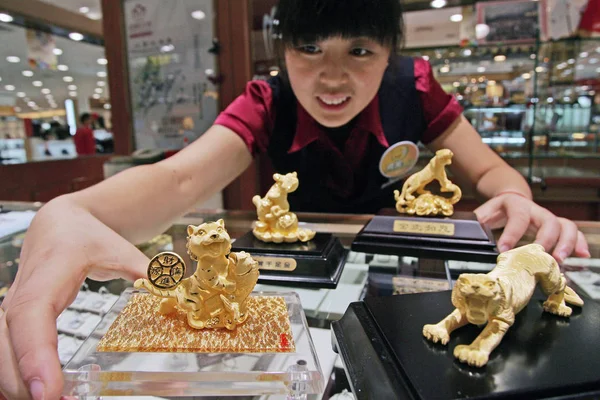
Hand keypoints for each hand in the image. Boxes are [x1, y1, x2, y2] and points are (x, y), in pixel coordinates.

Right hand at [0, 198, 148, 399]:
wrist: (59, 223)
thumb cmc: (88, 236)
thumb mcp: (120, 249)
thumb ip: (146, 272)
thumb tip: (172, 291)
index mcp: (46, 278)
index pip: (31, 319)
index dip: (35, 357)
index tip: (48, 392)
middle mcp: (20, 298)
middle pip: (6, 348)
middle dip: (26, 385)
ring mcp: (11, 312)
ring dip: (18, 386)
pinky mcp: (11, 324)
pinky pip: (4, 355)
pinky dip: (16, 379)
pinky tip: (37, 396)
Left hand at [474, 193, 589, 261]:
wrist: (509, 198)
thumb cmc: (495, 210)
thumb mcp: (482, 214)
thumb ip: (475, 225)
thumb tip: (459, 236)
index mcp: (515, 205)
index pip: (517, 217)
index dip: (512, 233)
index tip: (504, 250)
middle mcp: (536, 210)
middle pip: (548, 221)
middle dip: (547, 240)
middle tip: (543, 257)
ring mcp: (548, 217)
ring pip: (565, 225)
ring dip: (567, 243)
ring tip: (561, 260)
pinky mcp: (557, 226)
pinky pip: (573, 232)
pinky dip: (579, 244)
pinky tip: (582, 256)